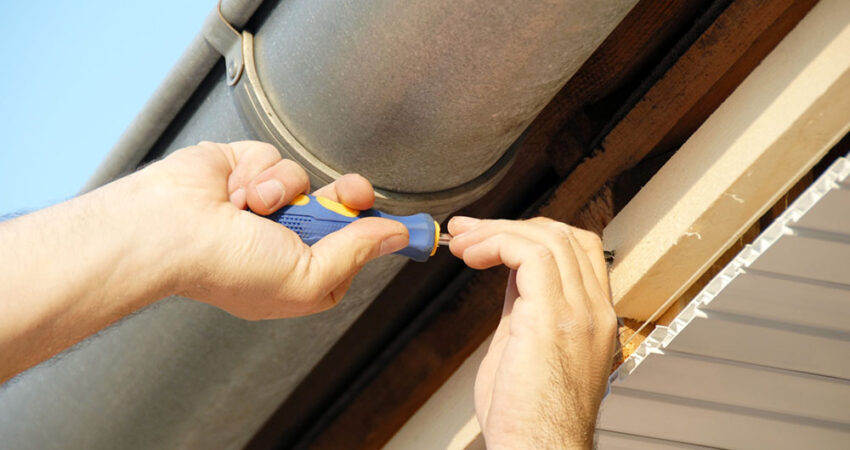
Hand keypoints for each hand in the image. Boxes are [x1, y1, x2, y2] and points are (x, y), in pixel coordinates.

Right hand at [139, 141, 408, 318]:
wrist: (168, 230)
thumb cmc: (227, 267)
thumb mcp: (308, 276)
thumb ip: (356, 253)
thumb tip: (397, 236)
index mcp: (301, 275)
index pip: (353, 249)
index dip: (372, 233)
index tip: (395, 223)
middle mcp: (285, 240)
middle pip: (341, 209)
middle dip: (349, 198)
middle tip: (351, 193)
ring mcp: (266, 205)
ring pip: (307, 181)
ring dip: (285, 191)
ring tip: (253, 207)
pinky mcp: (246, 171)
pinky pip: (277, 159)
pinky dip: (260, 173)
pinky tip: (234, 191)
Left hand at [448, 217, 615, 448]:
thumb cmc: (526, 420)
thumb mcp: (525, 349)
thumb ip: (525, 310)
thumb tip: (511, 279)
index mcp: (591, 320)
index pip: (575, 252)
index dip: (531, 235)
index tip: (489, 236)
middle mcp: (593, 312)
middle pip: (564, 236)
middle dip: (511, 226)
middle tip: (467, 231)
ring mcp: (580, 313)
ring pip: (549, 237)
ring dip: (497, 231)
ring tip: (462, 242)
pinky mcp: (554, 318)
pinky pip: (531, 254)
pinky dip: (497, 243)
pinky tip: (472, 255)